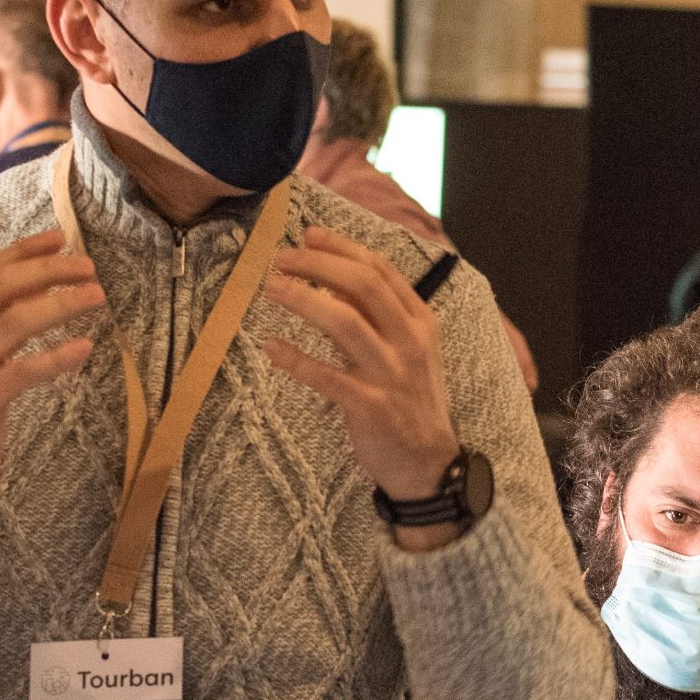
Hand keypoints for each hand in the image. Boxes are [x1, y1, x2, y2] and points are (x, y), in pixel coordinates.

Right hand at [0, 230, 102, 569]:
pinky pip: (25, 370)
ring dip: (63, 303)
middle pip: (4, 284)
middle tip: (90, 267)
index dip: (26, 250)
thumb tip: (38, 288)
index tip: (62, 238)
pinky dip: (58, 356)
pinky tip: (85, 349)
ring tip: (98, 298)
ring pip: (18, 319)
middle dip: (51, 270)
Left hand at [263, 228, 461, 516]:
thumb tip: (331, 283)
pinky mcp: (370, 406)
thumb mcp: (407, 351)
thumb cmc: (410, 401)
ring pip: (342, 321)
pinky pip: (325, 375)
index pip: (380, 270)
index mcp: (420, 321)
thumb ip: (376, 316)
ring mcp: (391, 373)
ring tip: (271, 289)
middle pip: (361, 285)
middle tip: (281, 259)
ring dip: (302, 299)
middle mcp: (410, 341)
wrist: (429, 463)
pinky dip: (294, 358)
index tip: (308, 236)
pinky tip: (271, 346)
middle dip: (316, 265)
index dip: (341, 248)